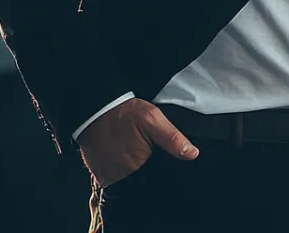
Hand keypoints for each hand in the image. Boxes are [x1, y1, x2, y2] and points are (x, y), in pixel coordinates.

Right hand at [78, 98, 198, 187]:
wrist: (96, 111)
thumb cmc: (125, 114)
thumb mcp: (153, 119)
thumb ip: (173, 138)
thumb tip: (193, 154)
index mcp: (141, 165)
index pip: (157, 174)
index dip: (161, 166)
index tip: (159, 154)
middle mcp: (124, 176)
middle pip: (144, 176)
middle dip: (148, 166)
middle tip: (143, 146)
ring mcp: (111, 178)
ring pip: (130, 178)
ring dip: (132, 167)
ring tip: (131, 147)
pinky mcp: (101, 176)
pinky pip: (115, 177)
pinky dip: (120, 168)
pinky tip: (121, 153)